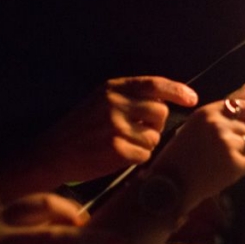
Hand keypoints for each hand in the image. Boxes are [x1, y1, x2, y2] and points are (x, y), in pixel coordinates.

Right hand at [0, 76, 198, 198]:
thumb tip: (166, 103)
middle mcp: (115, 104)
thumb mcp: (101, 101)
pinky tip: (118, 156)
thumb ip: (129, 97)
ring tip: (122, 144)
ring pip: (154, 137)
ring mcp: (115, 126)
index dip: (177, 91)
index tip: (192, 99)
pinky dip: (136, 159)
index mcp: (112, 88)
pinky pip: (144, 155)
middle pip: (160, 113)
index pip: (154, 84)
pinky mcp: (116, 149)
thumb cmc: (81, 128)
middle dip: (156, 125)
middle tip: (139, 132)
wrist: (52, 153)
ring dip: (145, 144)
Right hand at [148, 99, 244, 213]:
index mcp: (206, 113)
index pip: (239, 105)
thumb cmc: (178, 160)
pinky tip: (225, 175)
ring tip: (223, 165)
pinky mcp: (235, 162)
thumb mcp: (192, 130)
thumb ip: (216, 123)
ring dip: (243, 155)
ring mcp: (227, 143)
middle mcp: (218, 124)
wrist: (168, 185)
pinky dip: (242, 171)